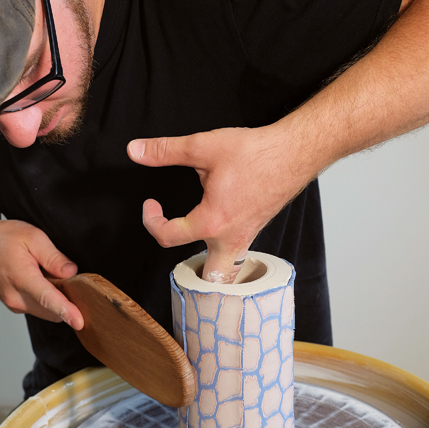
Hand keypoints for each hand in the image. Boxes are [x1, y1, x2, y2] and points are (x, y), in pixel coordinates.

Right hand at [0, 218, 83, 328]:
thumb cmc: (2, 238)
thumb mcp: (33, 237)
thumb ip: (54, 257)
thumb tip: (71, 272)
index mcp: (21, 278)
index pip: (48, 299)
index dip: (66, 311)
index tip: (79, 322)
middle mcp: (16, 297)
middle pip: (51, 309)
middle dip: (65, 299)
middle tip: (61, 274)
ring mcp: (13, 304)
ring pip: (45, 310)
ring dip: (53, 299)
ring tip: (44, 273)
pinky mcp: (13, 306)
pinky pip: (37, 307)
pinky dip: (44, 298)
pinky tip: (37, 279)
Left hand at [127, 125, 298, 282]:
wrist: (294, 153)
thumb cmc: (256, 153)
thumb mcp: (204, 147)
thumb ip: (166, 150)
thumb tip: (135, 150)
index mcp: (212, 222)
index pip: (169, 237)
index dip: (151, 221)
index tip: (151, 204)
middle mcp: (230, 239)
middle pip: (207, 280)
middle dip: (188, 274)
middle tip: (177, 250)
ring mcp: (245, 238)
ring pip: (225, 272)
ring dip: (208, 270)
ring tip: (193, 253)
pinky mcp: (255, 230)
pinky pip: (237, 254)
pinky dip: (224, 252)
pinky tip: (218, 229)